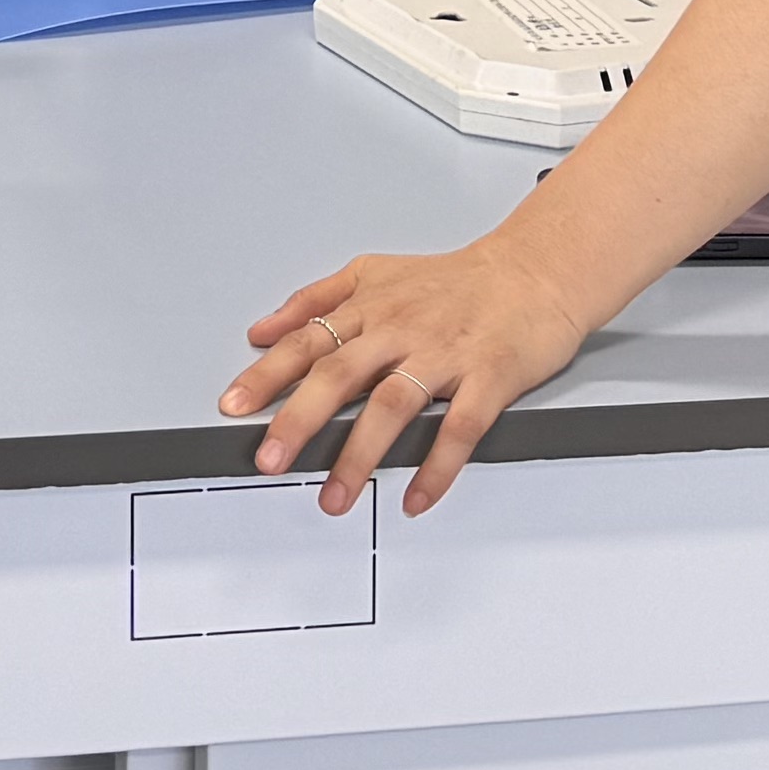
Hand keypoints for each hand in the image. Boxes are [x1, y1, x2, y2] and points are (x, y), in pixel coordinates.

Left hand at [220, 227, 602, 515]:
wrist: (535, 272)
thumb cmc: (457, 281)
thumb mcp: (374, 272)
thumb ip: (316, 299)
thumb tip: (262, 330)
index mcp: (371, 306)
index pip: (307, 340)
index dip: (266, 374)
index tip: (233, 406)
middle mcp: (401, 328)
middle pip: (340, 373)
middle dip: (299, 420)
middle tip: (269, 460)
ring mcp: (445, 354)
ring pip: (392, 404)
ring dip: (359, 455)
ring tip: (334, 496)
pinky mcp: (489, 376)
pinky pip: (460, 428)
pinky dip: (438, 467)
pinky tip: (417, 497)